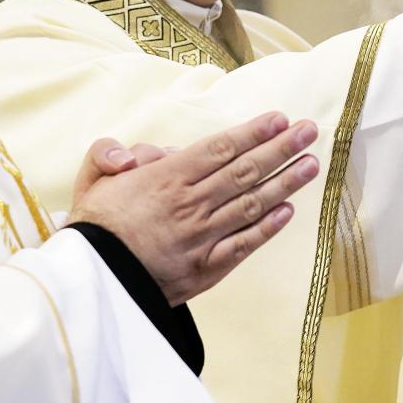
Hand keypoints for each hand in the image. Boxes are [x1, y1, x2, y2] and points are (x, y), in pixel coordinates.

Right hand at [67, 112, 319, 305]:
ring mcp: (202, 238)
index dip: (253, 132)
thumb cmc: (94, 229)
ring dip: (285, 183)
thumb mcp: (91, 180)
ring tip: (311, 165)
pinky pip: (243, 245)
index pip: (219, 149)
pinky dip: (267, 228)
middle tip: (309, 132)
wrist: (93, 283)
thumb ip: (110, 153)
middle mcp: (191, 205)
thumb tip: (140, 153)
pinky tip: (287, 211)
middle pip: (245, 171)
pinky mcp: (206, 268)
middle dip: (281, 149)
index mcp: (166, 179)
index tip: (279, 119)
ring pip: (251, 204)